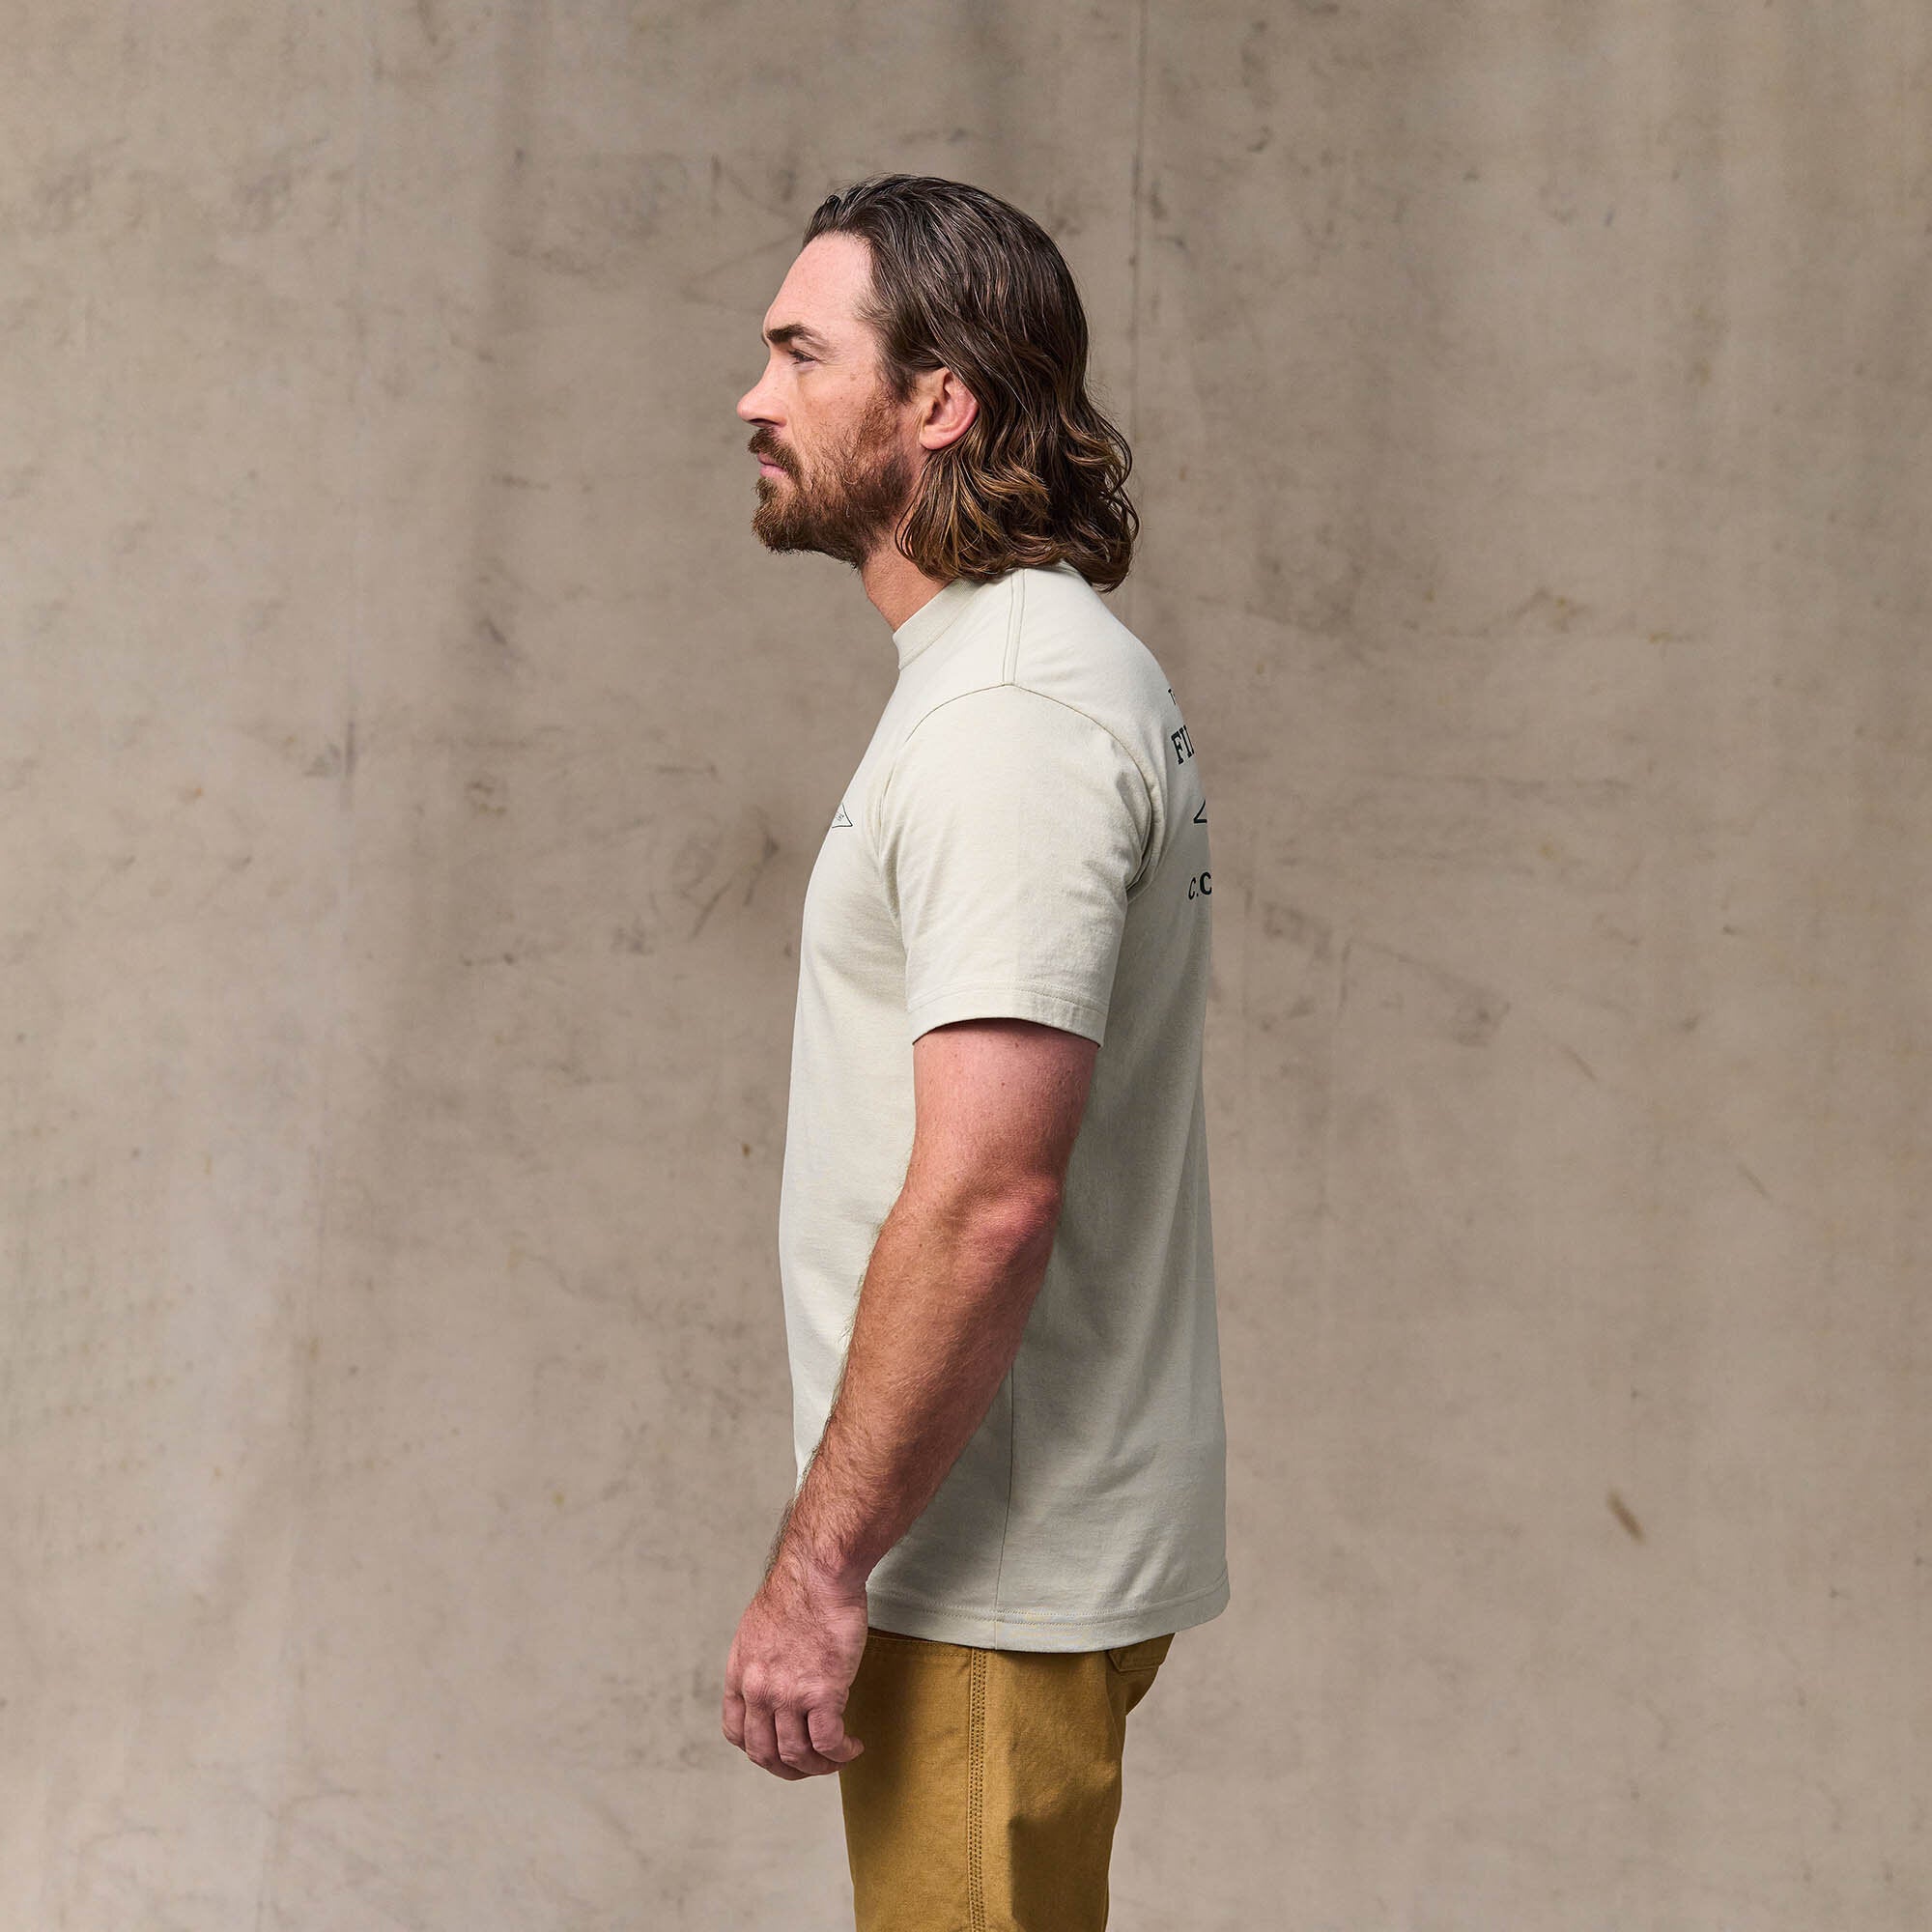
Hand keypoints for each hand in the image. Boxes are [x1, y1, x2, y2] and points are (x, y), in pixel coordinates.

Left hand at [721, 1545, 869, 1777]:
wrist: (820, 1571)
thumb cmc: (800, 1589)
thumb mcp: (759, 1627)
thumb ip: (760, 1660)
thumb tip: (774, 1678)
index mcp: (740, 1674)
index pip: (735, 1732)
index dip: (758, 1749)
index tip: (779, 1749)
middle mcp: (758, 1690)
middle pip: (764, 1753)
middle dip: (788, 1769)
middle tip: (811, 1766)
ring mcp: (789, 1694)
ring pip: (797, 1755)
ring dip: (819, 1766)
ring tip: (839, 1757)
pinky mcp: (823, 1692)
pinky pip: (828, 1742)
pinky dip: (841, 1753)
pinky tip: (853, 1746)